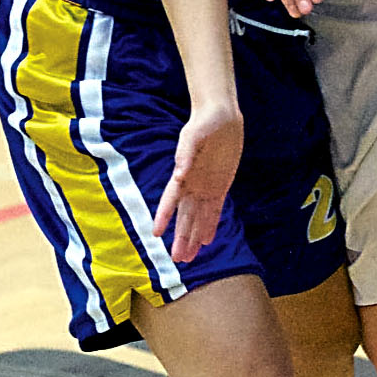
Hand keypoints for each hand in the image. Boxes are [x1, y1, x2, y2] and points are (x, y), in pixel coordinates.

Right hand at [154, 99, 243, 261]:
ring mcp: (206, 186)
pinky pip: (215, 210)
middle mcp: (192, 184)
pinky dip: (211, 225)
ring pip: (198, 218)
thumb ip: (186, 153)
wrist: (221, 116)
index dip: (164, 216)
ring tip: (189, 258)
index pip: (171, 199)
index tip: (155, 233)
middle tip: (177, 260)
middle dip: (181, 237)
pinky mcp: (221, 186)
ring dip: (194, 237)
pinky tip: (207, 241)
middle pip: (185, 216)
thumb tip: (179, 174)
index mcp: (183, 173)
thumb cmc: (204, 122)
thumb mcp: (195, 134)